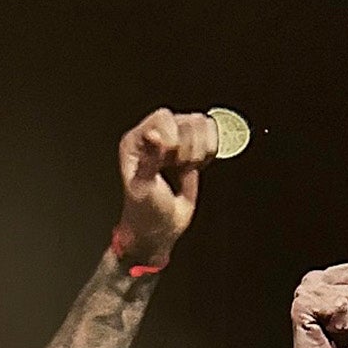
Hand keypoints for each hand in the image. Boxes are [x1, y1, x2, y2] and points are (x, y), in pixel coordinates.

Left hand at [111, 110, 218, 265]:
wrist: (160, 228)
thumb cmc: (146, 212)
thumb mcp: (144, 188)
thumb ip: (149, 159)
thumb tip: (153, 135)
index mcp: (136, 140)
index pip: (164, 118)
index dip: (172, 140)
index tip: (168, 162)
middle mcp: (155, 133)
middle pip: (187, 120)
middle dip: (187, 150)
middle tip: (176, 169)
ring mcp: (175, 136)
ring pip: (201, 124)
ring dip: (198, 152)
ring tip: (184, 168)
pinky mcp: (192, 143)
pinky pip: (211, 133)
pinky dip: (209, 152)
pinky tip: (195, 166)